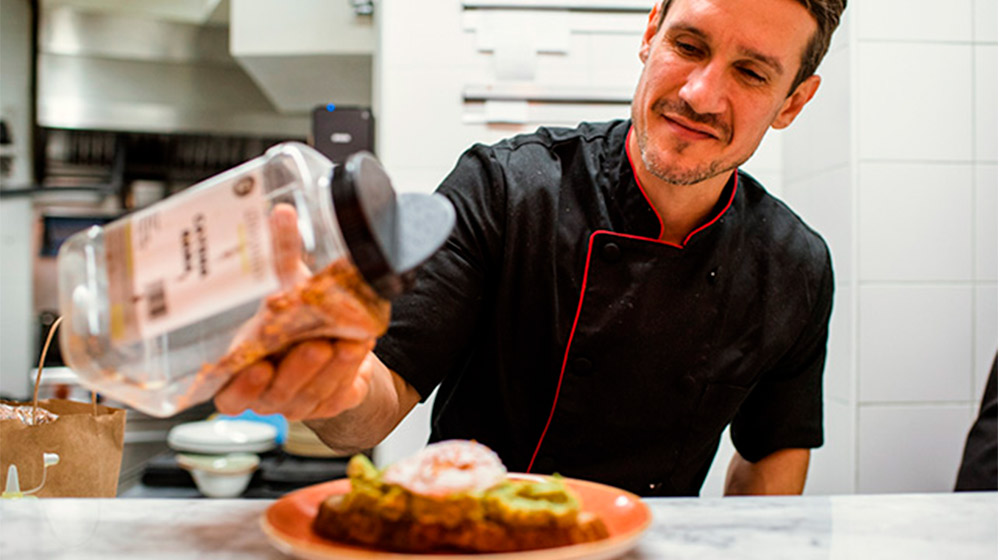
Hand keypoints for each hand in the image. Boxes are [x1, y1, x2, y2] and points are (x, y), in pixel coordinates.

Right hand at [211, 203, 383, 420]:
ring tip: (348, 341)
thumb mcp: (287, 286)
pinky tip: (360, 345)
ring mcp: (298, 403)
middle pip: (276, 392)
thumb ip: (282, 254)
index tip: (259, 367)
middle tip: (316, 345)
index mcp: (242, 371)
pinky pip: (339, 392)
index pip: (229, 394)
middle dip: (299, 370)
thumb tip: (281, 212)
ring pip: (312, 393)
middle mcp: (267, 393)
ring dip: (332, 368)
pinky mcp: (330, 404)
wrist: (331, 346)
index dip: (242, 386)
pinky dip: (351, 369)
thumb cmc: (295, 320)